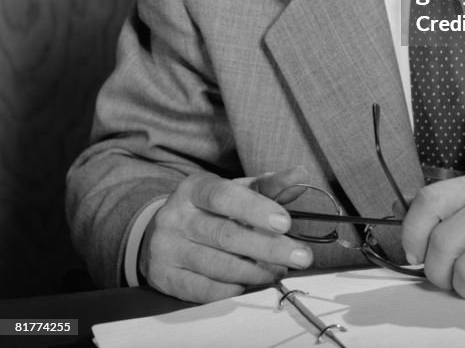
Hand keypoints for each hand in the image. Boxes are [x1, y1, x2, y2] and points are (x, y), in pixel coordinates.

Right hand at [138, 167, 313, 301]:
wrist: (162, 233)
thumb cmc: (210, 209)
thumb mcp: (235, 190)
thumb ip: (268, 186)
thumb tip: (300, 175)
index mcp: (194, 188)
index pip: (224, 196)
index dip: (255, 209)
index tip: (286, 223)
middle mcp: (176, 217)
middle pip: (226, 235)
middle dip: (269, 248)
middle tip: (301, 257)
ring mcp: (167, 249)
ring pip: (218, 266)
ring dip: (256, 272)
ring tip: (280, 270)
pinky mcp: (166, 279)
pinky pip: (205, 290)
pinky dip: (232, 289)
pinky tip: (250, 283)